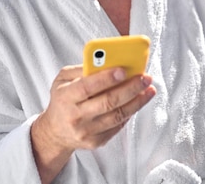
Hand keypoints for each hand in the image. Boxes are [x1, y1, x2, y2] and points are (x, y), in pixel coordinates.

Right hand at [30, 65, 154, 182]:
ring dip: (137, 102)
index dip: (106, 78)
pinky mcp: (96, 142)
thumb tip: (107, 61)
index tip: (124, 70)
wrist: (55, 132)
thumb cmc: (62, 99)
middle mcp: (75, 116)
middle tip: (145, 78)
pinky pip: (118, 126)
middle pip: (108, 102)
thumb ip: (80, 69)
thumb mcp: (62, 80)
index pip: (87, 86)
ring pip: (117, 116)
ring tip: (149, 89)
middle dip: (130, 88)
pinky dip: (130, 112)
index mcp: (65, 97)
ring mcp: (86, 131)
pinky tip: (138, 101)